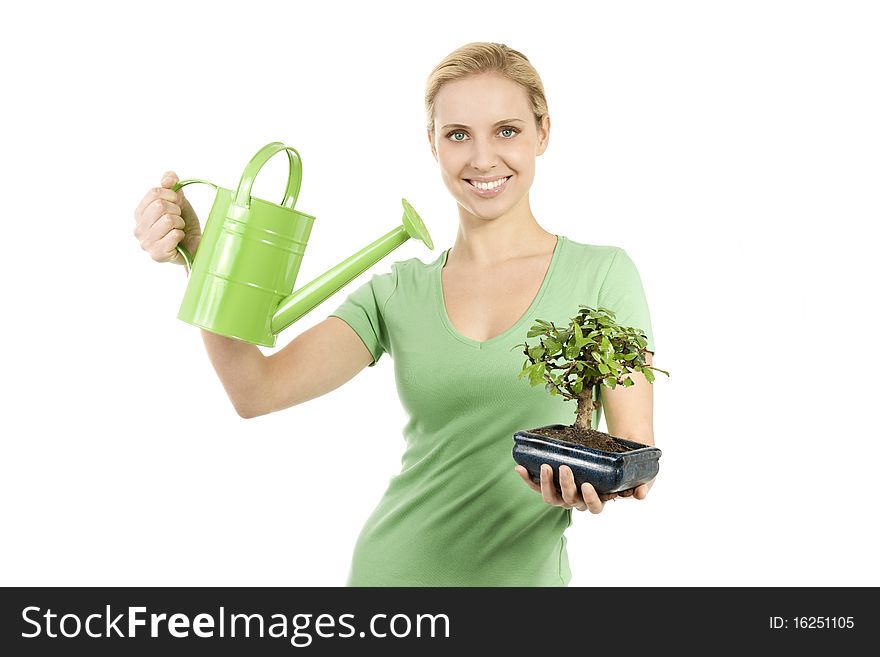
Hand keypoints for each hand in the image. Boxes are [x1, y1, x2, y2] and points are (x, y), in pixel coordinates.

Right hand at [133, 171, 201, 264]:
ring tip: (178, 229)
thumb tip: (168, 179)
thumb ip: (171, 185)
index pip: (154, 193)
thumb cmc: (184, 224)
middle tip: (178, 218)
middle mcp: (138, 229)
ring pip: (167, 220)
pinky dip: (181, 234)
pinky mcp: (157, 255)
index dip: (171, 195)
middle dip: (176, 210)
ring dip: (179, 223)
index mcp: (139, 214)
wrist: (194, 246)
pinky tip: (179, 240)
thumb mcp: (179, 201)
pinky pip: (174, 235)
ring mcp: (146, 243)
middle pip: (159, 206)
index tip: (177, 203)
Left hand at [514, 464, 651, 513]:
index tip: (588, 486)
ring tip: (546, 466)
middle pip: (571, 500)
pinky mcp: (550, 485)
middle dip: (567, 484)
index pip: (594, 507)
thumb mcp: (638, 477)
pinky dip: (527, 478)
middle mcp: (578, 500)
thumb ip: (642, 485)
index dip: (590, 499)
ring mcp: (563, 494)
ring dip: (546, 483)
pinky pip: (536, 485)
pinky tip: (519, 467)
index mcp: (598, 500)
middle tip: (565, 468)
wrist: (610, 456)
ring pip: (552, 497)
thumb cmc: (623, 470)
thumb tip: (641, 494)